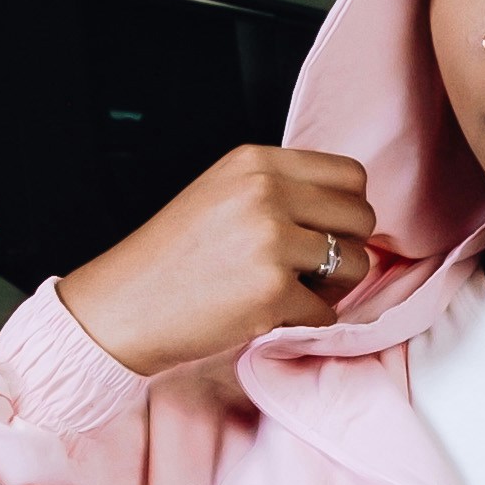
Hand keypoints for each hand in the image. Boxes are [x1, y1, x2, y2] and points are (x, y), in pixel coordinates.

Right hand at [62, 141, 382, 376]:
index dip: (348, 209)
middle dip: (348, 248)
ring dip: (334, 288)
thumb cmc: (171, 258)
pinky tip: (269, 315)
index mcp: (256, 163)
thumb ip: (278, 189)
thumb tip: (345, 211)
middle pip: (361, 217)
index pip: (350, 174)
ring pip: (356, 264)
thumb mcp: (221, 193)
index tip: (329, 231)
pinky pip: (326, 312)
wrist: (123, 307)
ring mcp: (270, 243)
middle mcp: (266, 194)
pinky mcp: (271, 293)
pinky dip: (305, 322)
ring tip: (295, 292)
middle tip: (314, 269)